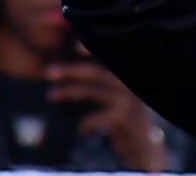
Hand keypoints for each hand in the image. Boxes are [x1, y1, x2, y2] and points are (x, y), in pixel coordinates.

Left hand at [47, 60, 171, 171]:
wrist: (146, 149)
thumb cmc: (123, 120)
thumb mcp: (111, 98)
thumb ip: (95, 83)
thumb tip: (63, 69)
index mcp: (125, 75)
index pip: (109, 55)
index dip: (92, 48)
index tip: (73, 46)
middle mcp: (131, 84)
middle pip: (99, 71)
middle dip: (72, 70)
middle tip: (48, 72)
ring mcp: (133, 102)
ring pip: (98, 91)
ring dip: (72, 92)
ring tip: (51, 95)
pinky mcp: (132, 121)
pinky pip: (106, 116)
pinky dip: (90, 120)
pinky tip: (81, 128)